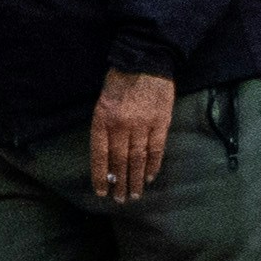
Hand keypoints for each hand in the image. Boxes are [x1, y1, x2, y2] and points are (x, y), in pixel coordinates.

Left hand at [89, 71, 175, 203]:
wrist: (145, 60)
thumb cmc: (120, 80)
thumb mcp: (102, 101)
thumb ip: (104, 126)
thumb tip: (107, 156)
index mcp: (102, 119)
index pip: (99, 154)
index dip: (100, 175)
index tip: (101, 192)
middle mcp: (121, 125)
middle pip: (119, 161)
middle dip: (119, 182)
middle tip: (120, 199)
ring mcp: (142, 125)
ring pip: (138, 159)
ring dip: (135, 179)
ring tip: (134, 194)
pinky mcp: (160, 123)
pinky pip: (156, 149)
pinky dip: (152, 165)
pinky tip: (149, 177)